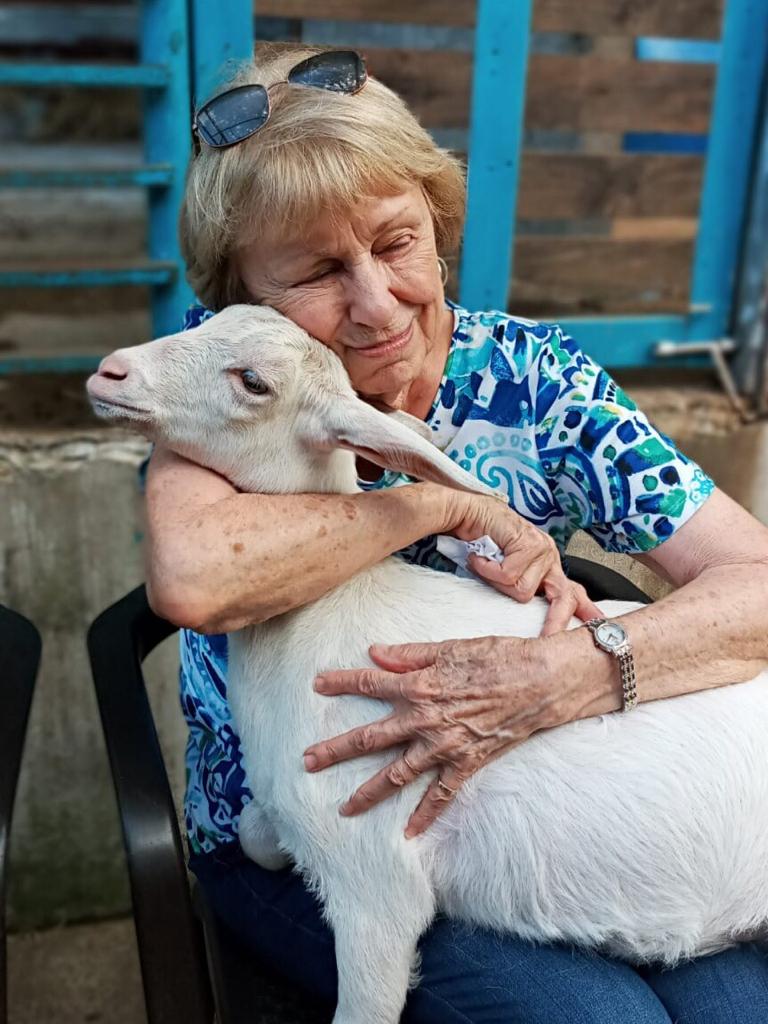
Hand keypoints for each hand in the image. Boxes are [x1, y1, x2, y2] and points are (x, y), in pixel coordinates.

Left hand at [304, 634, 593, 836]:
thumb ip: (410, 653)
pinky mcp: (468, 763)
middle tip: (307, 762)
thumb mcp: (450, 646)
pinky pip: (441, 796)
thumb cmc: (498, 656)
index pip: (370, 683)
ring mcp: (445, 745)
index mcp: (419, 685)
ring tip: (343, 808)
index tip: (316, 685)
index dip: (341, 683)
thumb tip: (375, 653)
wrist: (542, 681)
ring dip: (368, 792)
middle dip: (336, 750)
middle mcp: (425, 719)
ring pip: (397, 774)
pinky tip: (408, 834)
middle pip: (371, 738)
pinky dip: (425, 816)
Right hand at [444, 490, 601, 634]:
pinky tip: (479, 558)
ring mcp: (542, 549)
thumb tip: (525, 613)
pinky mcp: (530, 542)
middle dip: (555, 621)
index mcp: (547, 565)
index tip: (596, 626)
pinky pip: (508, 574)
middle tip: (546, 636)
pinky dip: (487, 569)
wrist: (469, 513)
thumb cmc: (483, 541)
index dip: (584, 611)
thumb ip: (518, 585)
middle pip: (564, 597)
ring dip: (497, 581)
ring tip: (485, 566)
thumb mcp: (504, 570)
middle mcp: (549, 556)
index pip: (573, 592)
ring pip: (524, 590)